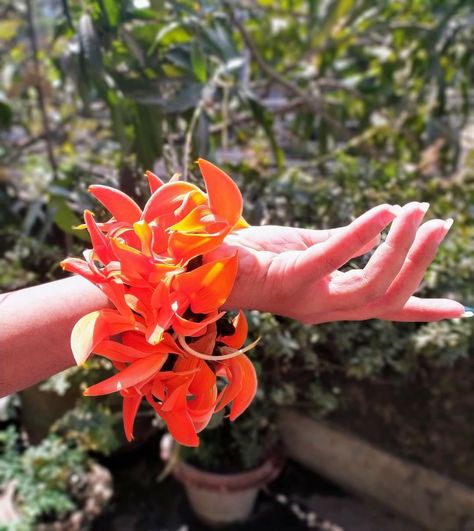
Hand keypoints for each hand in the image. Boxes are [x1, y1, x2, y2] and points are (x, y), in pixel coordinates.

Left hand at [213, 203, 464, 322]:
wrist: (208, 262)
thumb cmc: (259, 255)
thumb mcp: (309, 249)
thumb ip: (343, 244)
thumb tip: (379, 227)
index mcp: (330, 303)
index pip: (384, 310)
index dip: (421, 310)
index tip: (460, 310)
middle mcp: (325, 309)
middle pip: (388, 296)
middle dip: (417, 261)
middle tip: (438, 223)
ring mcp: (309, 298)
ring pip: (372, 283)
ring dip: (400, 247)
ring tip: (419, 212)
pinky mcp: (293, 277)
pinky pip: (337, 255)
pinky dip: (364, 233)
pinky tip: (386, 210)